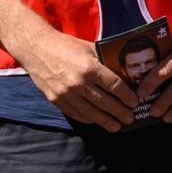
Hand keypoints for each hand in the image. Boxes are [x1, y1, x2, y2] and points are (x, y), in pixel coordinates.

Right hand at [13, 25, 138, 130]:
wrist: (36, 49)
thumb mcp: (90, 49)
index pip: (115, 86)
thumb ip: (106, 61)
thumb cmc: (67, 46)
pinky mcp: (55, 100)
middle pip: (105, 102)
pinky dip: (88, 119)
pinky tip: (97, 121)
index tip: (135, 102)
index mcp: (90, 68)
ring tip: (117, 126)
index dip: (127, 96)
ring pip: (90, 112)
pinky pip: (75, 113)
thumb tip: (125, 73)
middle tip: (131, 119)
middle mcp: (78, 83)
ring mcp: (65, 93)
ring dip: (105, 121)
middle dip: (120, 112)